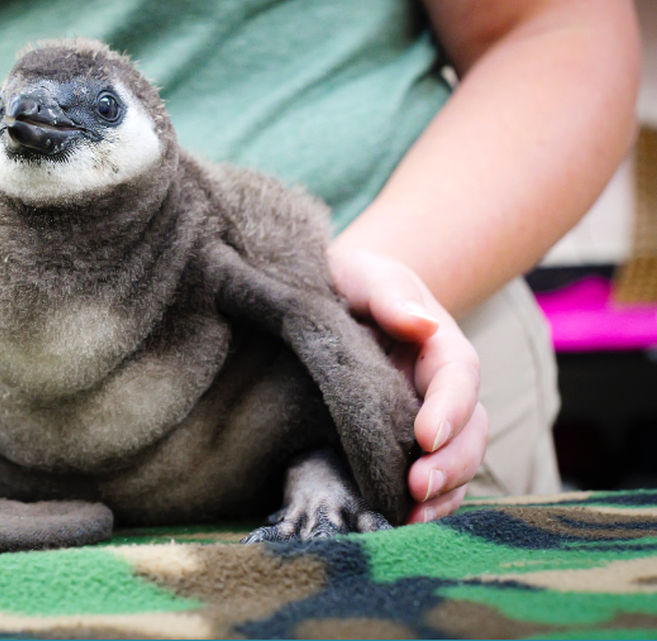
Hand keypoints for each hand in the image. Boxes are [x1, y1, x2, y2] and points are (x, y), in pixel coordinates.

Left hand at [328, 247, 487, 523]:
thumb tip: (421, 322)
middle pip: (469, 429)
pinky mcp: (402, 445)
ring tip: (413, 515)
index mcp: (438, 344)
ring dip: (442, 493)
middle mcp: (440, 388)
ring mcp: (425, 420)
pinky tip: (404, 522)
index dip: (449, 409)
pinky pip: (429, 480)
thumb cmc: (348, 283)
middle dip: (451, 462)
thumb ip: (390, 294)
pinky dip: (425, 505)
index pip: (458, 376)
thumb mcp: (364, 275)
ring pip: (456, 461)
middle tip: (419, 486)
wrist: (328, 299)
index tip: (425, 435)